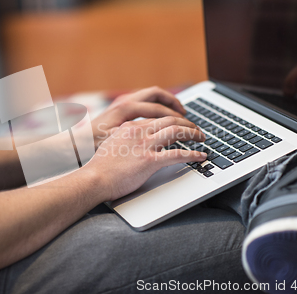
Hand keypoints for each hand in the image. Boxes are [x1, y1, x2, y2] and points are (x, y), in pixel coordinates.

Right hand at [86, 116, 205, 200]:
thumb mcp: (112, 145)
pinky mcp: (149, 161)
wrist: (94, 179)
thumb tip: (134, 145)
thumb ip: (125, 140)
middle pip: (170, 120)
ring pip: (177, 131)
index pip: (157, 118)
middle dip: (187, 123)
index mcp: (130, 127)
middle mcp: (139, 132)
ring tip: (202, 138)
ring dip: (193, 134)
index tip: (180, 125)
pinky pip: (177, 154)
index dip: (173, 120)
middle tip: (196, 130)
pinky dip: (192, 154)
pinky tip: (200, 156)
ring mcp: (145, 145)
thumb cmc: (101, 168)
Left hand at [91, 86, 186, 148]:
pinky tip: (161, 117)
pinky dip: (156, 106)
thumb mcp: (115, 140)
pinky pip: (145, 101)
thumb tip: (154, 133)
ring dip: (165, 102)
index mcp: (126, 108)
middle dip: (173, 103)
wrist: (77, 142)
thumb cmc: (93, 144)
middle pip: (157, 94)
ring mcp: (123, 101)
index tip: (187, 127)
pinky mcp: (122, 106)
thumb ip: (134, 135)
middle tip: (186, 115)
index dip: (176, 118)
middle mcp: (125, 100)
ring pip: (151, 95)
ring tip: (178, 113)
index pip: (158, 109)